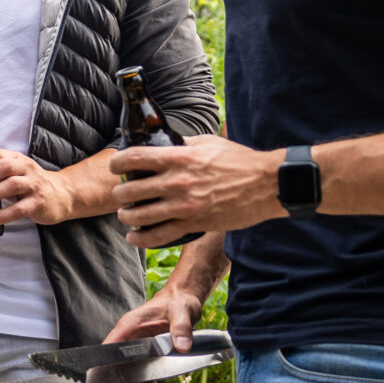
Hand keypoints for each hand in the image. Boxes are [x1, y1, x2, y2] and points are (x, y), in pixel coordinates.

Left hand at [0, 149, 73, 227]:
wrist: (62, 195)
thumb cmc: (31, 183)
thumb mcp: (17, 172)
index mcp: (18, 159)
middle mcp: (27, 169)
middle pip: (4, 167)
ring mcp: (34, 185)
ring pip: (11, 186)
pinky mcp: (38, 203)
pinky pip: (17, 210)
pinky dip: (0, 215)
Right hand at [101, 283, 204, 382]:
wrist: (184, 300)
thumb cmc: (178, 301)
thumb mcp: (182, 311)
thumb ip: (181, 327)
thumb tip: (182, 347)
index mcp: (129, 327)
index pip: (110, 352)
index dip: (114, 372)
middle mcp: (130, 340)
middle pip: (120, 370)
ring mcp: (139, 350)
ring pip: (133, 377)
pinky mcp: (149, 356)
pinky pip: (146, 376)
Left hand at [108, 134, 281, 246]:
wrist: (266, 185)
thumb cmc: (240, 160)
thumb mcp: (208, 143)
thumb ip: (183, 144)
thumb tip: (164, 143)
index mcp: (179, 158)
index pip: (134, 158)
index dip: (118, 164)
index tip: (116, 168)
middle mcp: (176, 182)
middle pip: (129, 191)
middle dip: (119, 194)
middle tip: (121, 195)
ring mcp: (184, 206)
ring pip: (138, 216)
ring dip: (126, 216)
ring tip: (125, 215)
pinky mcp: (194, 225)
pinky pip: (158, 237)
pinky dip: (141, 239)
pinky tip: (134, 238)